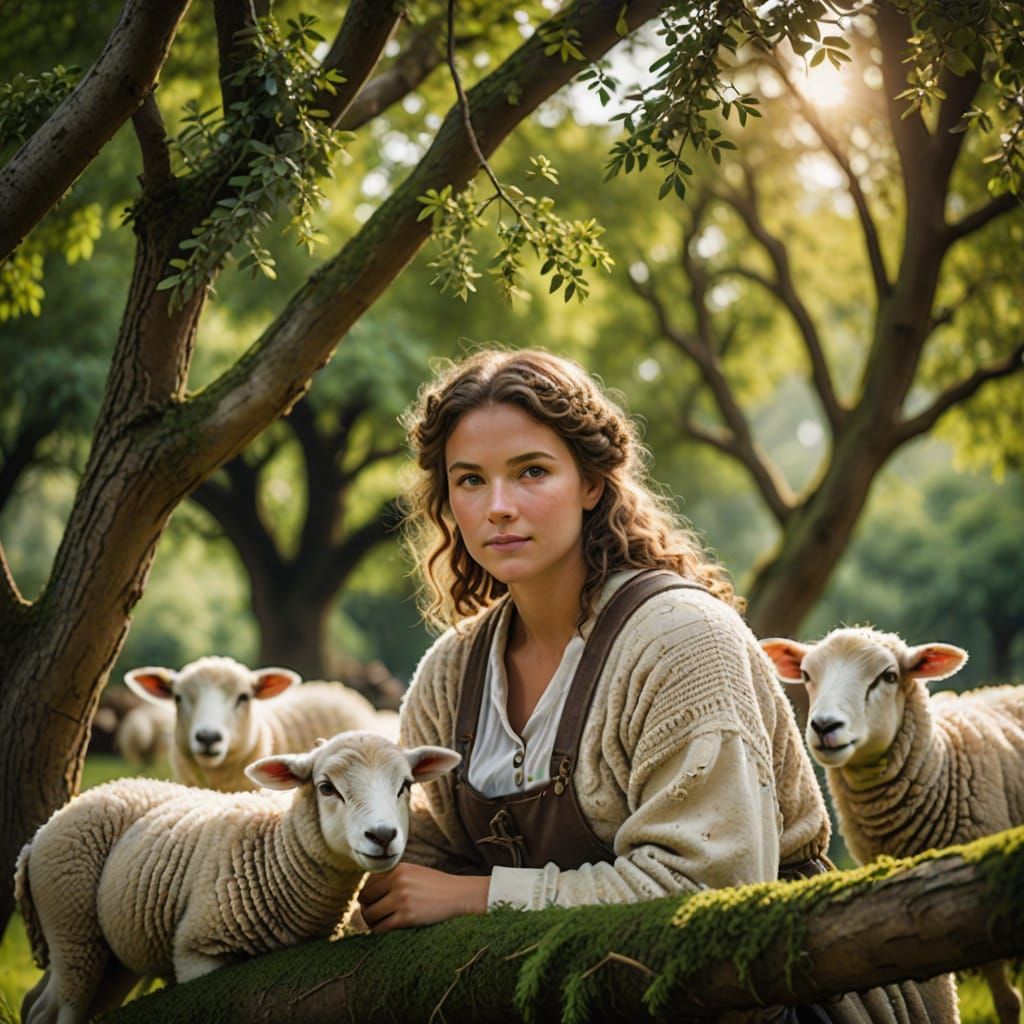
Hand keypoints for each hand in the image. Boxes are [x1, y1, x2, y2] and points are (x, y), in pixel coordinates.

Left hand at [358, 863, 488, 932]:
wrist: (457, 894)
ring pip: (370, 915)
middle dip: (365, 909)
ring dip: (370, 922)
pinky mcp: (407, 917)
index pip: (367, 884)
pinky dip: (379, 930)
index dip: (365, 897)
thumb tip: (367, 894)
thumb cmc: (435, 885)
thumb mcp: (413, 872)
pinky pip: (381, 927)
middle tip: (371, 915)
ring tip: (377, 923)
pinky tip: (384, 928)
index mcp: (398, 869)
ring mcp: (402, 900)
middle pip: (365, 900)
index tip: (368, 904)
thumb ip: (392, 878)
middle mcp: (398, 882)